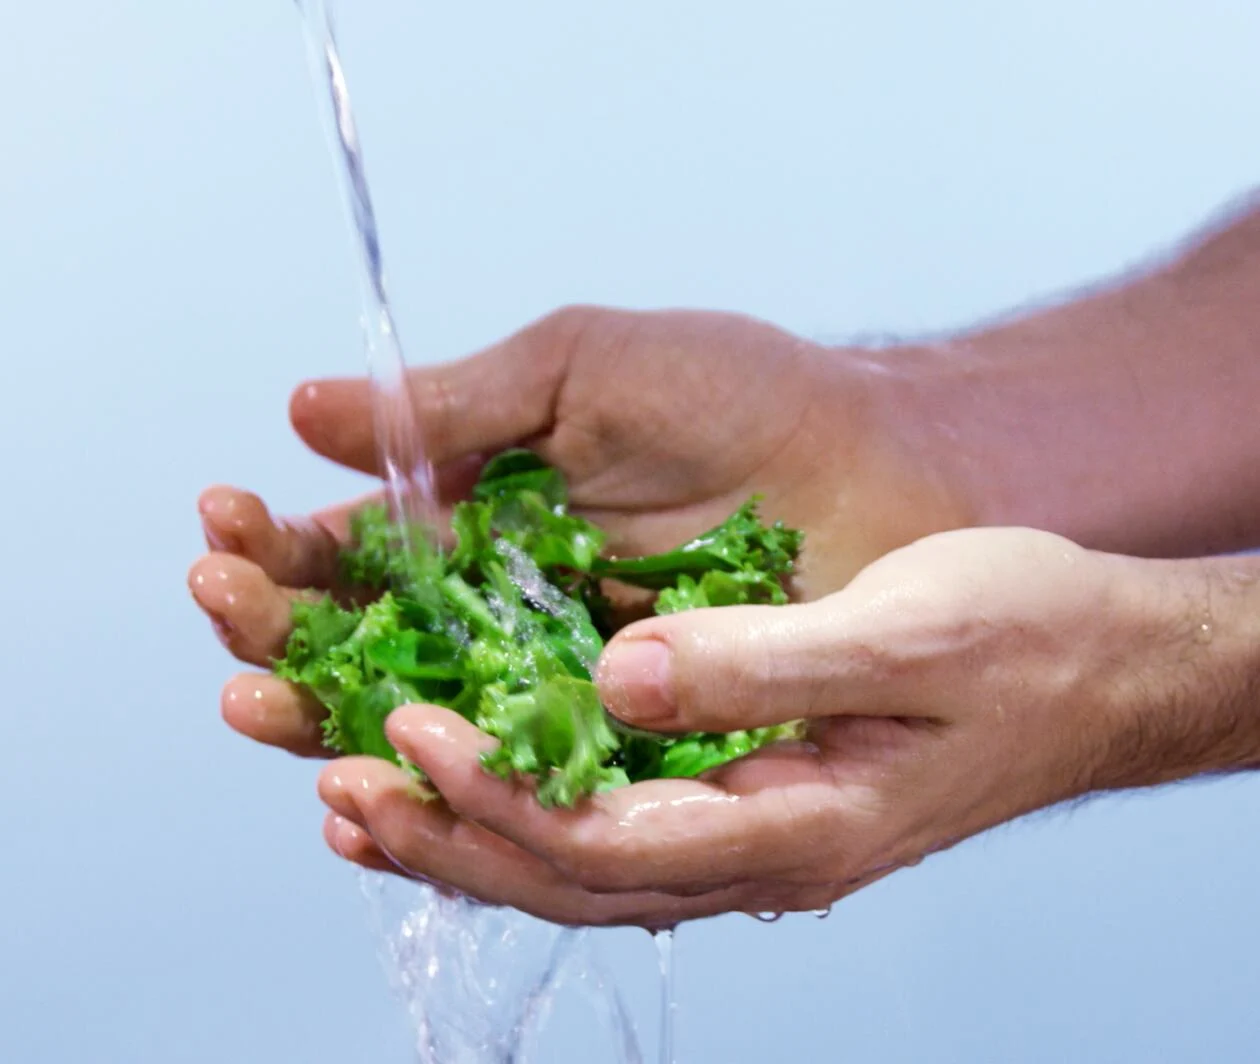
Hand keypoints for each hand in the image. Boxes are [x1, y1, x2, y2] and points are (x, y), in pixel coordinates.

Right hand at [190, 306, 969, 755]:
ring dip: (319, 717)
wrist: (882, 476)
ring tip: (256, 701)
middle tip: (225, 607)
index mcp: (479, 513)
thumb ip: (459, 406)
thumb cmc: (744, 400)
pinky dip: (438, 787)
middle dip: (272, 628)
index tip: (224, 518)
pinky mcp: (614, 743)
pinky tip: (370, 784)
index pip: (347, 544)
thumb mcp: (586, 368)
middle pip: (353, 642)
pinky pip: (510, 779)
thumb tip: (303, 413)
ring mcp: (551, 680)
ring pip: (412, 719)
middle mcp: (497, 606)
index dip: (276, 539)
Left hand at [314, 527, 1259, 925]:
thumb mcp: (908, 635)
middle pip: (572, 877)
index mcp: (797, 824)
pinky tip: (467, 777)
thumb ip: (763, 662)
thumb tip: (623, 674)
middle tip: (337, 785)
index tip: (411, 731)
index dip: (502, 797)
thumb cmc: (1026, 644)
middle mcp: (759, 848)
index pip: (613, 842)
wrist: (1104, 669)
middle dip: (449, 835)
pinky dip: (526, 803)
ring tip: (357, 796)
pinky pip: (613, 820)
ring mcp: (752, 829)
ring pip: (580, 862)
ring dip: (467, 833)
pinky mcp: (748, 792)